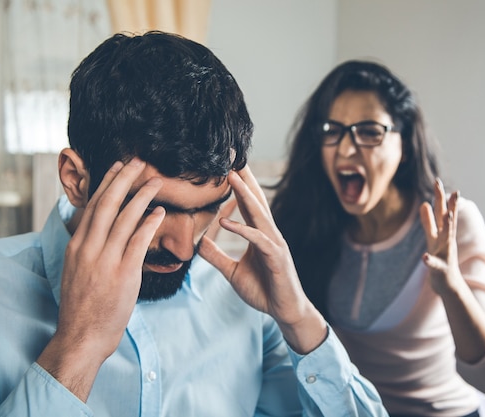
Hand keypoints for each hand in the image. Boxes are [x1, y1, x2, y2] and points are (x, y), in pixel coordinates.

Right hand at [38, 158, 164, 400]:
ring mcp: (105, 260)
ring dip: (143, 196)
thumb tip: (100, 229)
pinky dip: (150, 223)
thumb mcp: (77, 270)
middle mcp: (89, 248)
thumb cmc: (83, 304)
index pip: (93, 206)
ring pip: (125, 218)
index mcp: (77, 245)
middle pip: (108, 204)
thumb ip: (89, 247)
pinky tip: (160, 213)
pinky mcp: (123, 273)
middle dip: (125, 179)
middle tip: (139, 161)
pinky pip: (138, 241)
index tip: (118, 166)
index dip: (107, 184)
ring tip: (156, 182)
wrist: (82, 335)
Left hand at [199, 165, 325, 352]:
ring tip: (231, 176)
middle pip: (255, 201)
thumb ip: (217, 257)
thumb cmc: (264, 290)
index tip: (227, 166)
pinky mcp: (276, 259)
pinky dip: (242, 230)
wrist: (285, 311)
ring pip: (259, 214)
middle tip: (232, 156)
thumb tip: (199, 244)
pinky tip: (225, 222)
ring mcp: (274, 244)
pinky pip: (258, 240)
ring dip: (245, 194)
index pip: (247, 205)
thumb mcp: (233, 272)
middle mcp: (268, 234)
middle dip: (244, 178)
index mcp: (259, 235)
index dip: (238, 185)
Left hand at [419, 178, 462, 295]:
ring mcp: (446, 254)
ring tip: (449, 213)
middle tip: (447, 188)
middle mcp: (447, 241)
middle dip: (446, 203)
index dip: (440, 198)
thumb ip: (428, 222)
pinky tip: (425, 257)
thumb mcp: (432, 239)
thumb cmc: (440, 260)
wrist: (448, 285)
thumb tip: (424, 203)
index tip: (437, 181)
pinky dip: (430, 260)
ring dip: (448, 225)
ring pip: (447, 237)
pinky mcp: (441, 269)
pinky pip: (435, 264)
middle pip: (447, 219)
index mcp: (443, 233)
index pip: (442, 212)